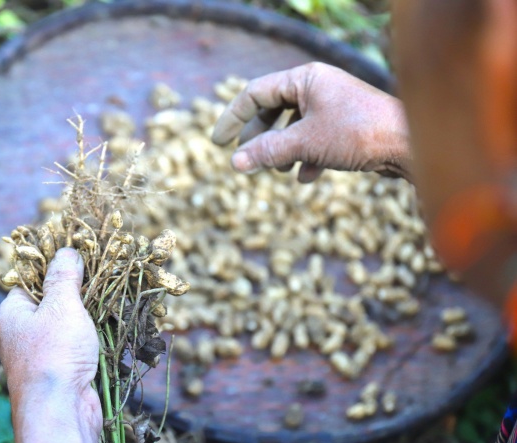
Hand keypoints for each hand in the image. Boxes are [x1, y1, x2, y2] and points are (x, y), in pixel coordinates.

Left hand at [0, 248, 109, 442]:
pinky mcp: (58, 373)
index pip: (30, 281)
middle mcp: (20, 335)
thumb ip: (64, 277)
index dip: (54, 269)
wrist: (60, 411)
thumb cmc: (54, 353)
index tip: (79, 260)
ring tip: (108, 305)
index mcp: (12, 314)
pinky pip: (75, 348)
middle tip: (99, 282)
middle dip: (76, 294)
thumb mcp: (61, 305)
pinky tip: (108, 334)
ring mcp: (38, 356)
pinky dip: (90, 341)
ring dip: (87, 319)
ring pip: (65, 327)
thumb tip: (66, 252)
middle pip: (49, 304)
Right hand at [212, 62, 412, 182]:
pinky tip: (308, 177)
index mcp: (305, 78)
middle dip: (259, 138)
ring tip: (280, 170)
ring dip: (282, 151)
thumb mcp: (304, 143)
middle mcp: (317, 87)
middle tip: (246, 160)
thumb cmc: (358, 134)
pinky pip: (313, 139)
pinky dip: (305, 157)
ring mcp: (332, 106)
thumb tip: (235, 162)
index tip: (218, 142)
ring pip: (293, 127)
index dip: (233, 117)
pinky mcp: (345, 126)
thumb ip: (267, 151)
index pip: (255, 92)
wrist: (410, 144)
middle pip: (272, 110)